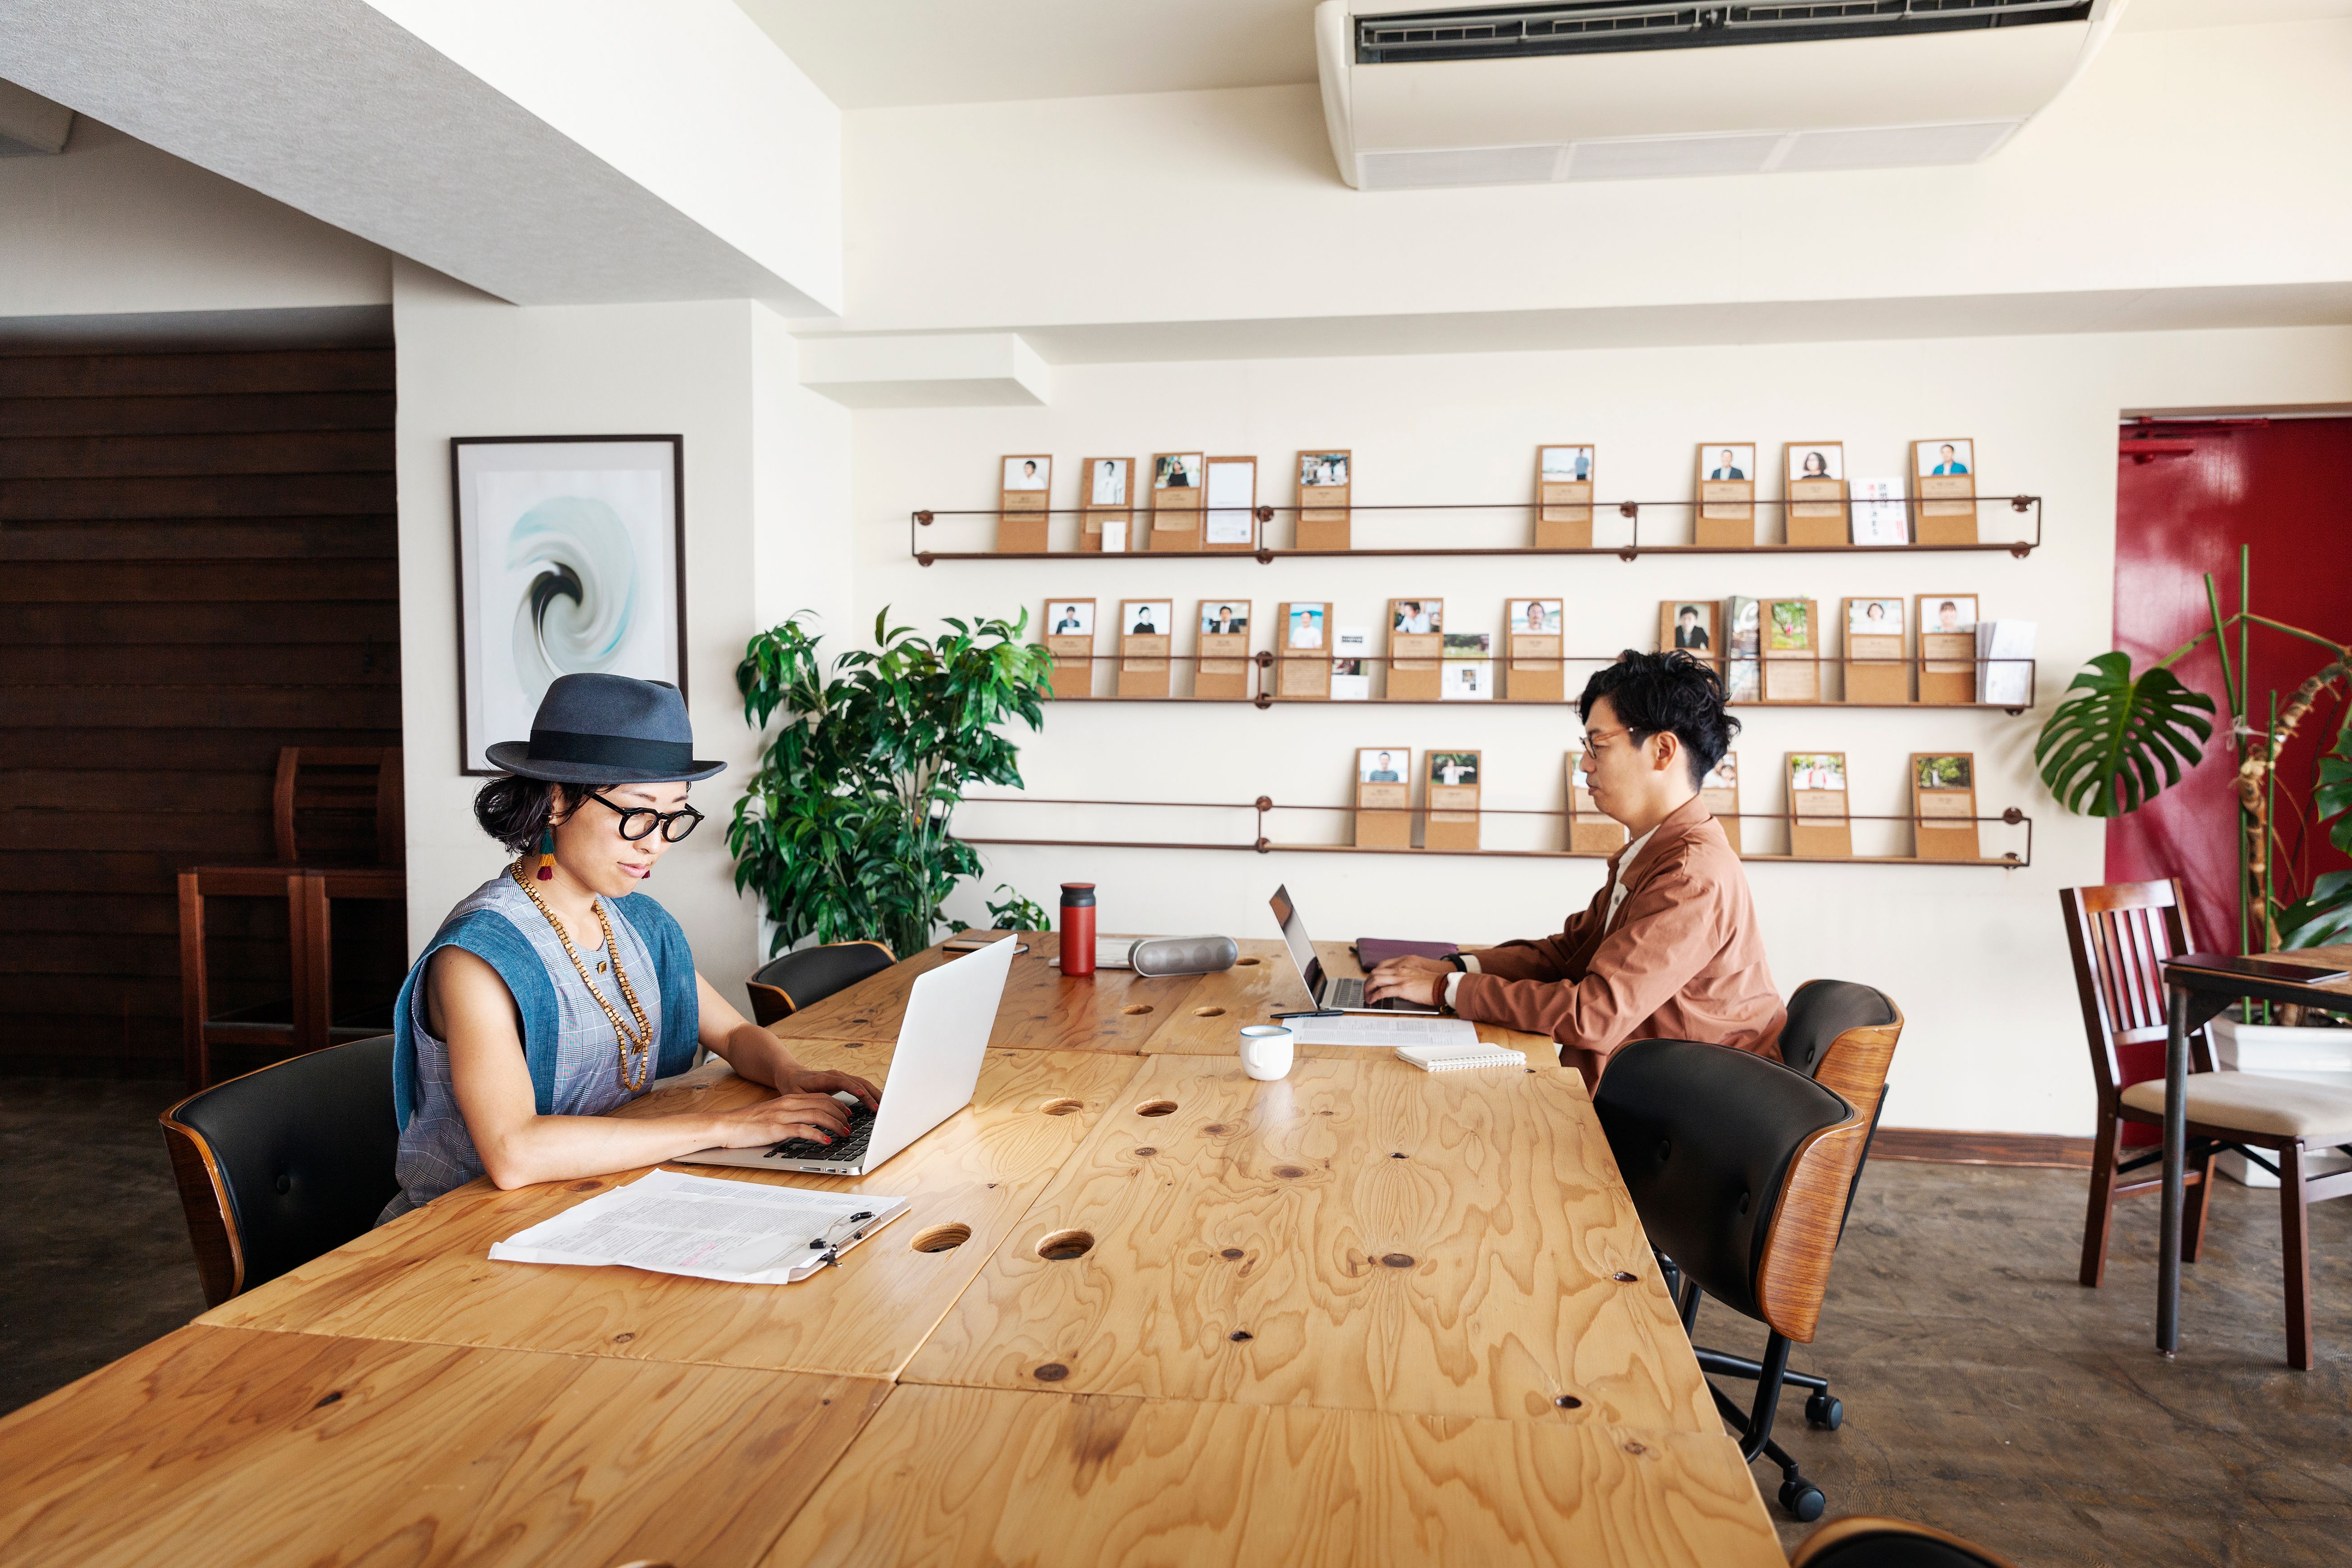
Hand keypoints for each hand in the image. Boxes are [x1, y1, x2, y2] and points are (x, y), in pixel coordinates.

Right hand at [708, 1090, 859, 1149]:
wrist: (726, 1126)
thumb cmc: (749, 1124)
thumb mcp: (774, 1115)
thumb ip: (791, 1116)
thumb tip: (810, 1124)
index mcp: (789, 1099)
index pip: (821, 1097)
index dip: (838, 1105)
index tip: (848, 1115)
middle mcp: (788, 1104)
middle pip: (823, 1104)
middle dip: (841, 1114)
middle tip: (850, 1126)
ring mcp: (783, 1115)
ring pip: (817, 1115)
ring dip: (834, 1124)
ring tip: (843, 1133)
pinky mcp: (776, 1128)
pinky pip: (802, 1130)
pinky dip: (818, 1135)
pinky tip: (826, 1141)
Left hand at [783, 1066, 880, 1110]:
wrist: (792, 1075)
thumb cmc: (793, 1087)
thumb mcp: (795, 1096)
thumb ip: (807, 1104)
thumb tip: (822, 1118)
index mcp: (822, 1078)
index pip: (841, 1081)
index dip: (852, 1088)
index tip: (862, 1095)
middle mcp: (835, 1075)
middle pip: (857, 1082)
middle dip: (870, 1095)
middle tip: (879, 1108)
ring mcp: (842, 1077)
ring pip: (862, 1083)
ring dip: (874, 1094)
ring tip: (884, 1107)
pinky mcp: (845, 1081)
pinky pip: (861, 1085)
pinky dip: (871, 1093)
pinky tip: (877, 1103)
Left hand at [1364, 958, 1446, 1008]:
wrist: (1443, 986)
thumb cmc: (1433, 982)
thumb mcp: (1417, 974)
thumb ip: (1406, 975)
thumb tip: (1398, 984)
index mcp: (1403, 965)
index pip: (1381, 966)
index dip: (1373, 975)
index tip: (1371, 982)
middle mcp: (1400, 969)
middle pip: (1375, 972)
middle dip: (1367, 982)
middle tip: (1366, 991)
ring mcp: (1401, 978)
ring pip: (1376, 980)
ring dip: (1368, 989)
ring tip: (1367, 997)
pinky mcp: (1403, 988)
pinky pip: (1383, 991)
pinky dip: (1375, 996)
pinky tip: (1373, 1000)